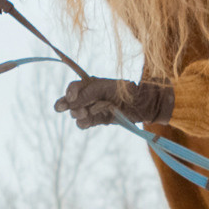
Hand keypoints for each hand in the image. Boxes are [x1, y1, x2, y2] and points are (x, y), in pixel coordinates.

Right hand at [53, 77, 174, 128]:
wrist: (139, 104)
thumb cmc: (122, 91)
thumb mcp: (103, 88)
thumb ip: (87, 93)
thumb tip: (70, 101)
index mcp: (90, 85)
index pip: (73, 88)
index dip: (69, 93)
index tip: (71, 99)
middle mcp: (89, 97)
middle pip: (70, 102)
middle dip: (70, 106)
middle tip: (78, 108)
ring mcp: (92, 109)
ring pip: (76, 114)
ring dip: (78, 114)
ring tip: (87, 113)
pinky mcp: (97, 120)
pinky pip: (84, 124)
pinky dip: (83, 123)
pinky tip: (88, 121)